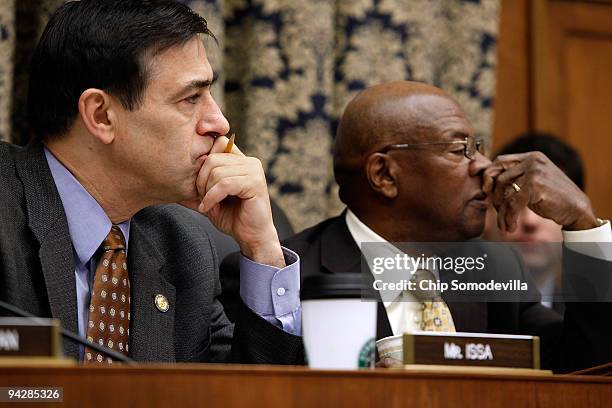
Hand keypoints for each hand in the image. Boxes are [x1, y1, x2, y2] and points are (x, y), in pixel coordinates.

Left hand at [180, 136, 284, 266]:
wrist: (252, 237)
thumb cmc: (233, 218)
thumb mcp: (208, 200)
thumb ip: (193, 189)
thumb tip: (168, 183)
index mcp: (240, 160)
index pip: (217, 143)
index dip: (202, 160)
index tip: (197, 184)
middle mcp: (249, 161)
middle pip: (213, 158)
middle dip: (201, 180)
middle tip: (201, 198)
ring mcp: (254, 171)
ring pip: (217, 172)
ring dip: (207, 191)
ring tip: (207, 204)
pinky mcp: (255, 183)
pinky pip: (225, 184)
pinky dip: (212, 197)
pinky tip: (209, 208)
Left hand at [482, 151, 597, 232]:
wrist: (576, 209)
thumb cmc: (552, 197)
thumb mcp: (533, 181)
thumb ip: (516, 177)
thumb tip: (488, 184)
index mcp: (531, 157)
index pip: (500, 160)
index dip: (489, 175)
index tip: (485, 190)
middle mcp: (532, 161)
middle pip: (499, 176)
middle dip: (493, 195)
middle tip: (495, 209)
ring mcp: (535, 173)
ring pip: (504, 193)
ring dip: (501, 212)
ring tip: (504, 223)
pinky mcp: (535, 187)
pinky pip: (512, 204)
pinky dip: (508, 218)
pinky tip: (510, 227)